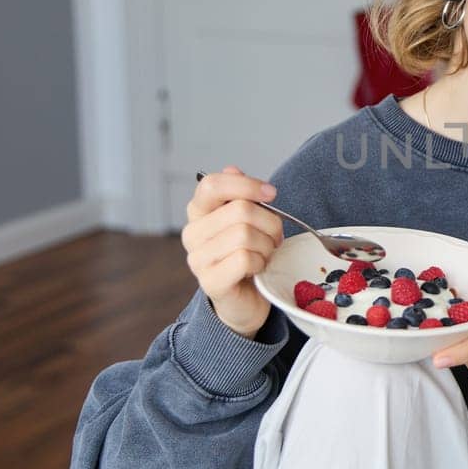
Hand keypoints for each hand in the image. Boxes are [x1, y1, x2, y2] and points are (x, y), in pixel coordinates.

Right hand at [181, 165, 283, 336]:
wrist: (245, 300)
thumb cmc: (248, 254)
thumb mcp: (247, 221)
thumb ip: (240, 196)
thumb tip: (233, 168)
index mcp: (199, 213)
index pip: (212, 184)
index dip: (246, 184)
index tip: (271, 193)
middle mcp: (192, 234)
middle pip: (240, 210)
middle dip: (270, 222)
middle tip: (275, 236)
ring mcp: (198, 259)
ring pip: (245, 235)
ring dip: (267, 245)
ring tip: (266, 253)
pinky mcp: (211, 282)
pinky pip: (245, 259)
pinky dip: (261, 262)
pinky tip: (258, 268)